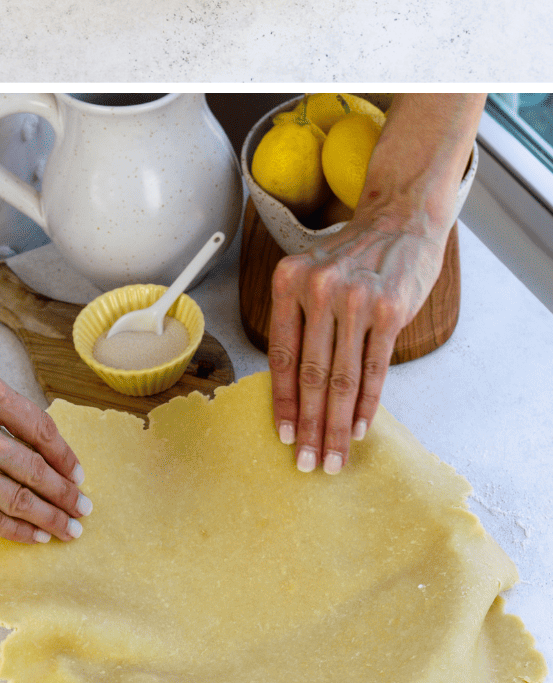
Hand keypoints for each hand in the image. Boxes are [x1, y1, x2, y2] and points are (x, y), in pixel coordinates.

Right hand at [0, 369, 90, 541]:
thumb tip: (58, 461)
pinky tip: (38, 537)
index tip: (79, 476)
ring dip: (50, 517)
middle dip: (64, 493)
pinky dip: (18, 531)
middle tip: (83, 509)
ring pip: (18, 497)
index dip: (65, 456)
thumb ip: (9, 416)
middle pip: (34, 468)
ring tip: (69, 529)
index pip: (41, 429)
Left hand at [267, 216, 446, 473]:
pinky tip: (359, 428)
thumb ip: (300, 320)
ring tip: (335, 456)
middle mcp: (319, 290)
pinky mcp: (390, 311)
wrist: (401, 220)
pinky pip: (374, 369)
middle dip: (309, 426)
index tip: (284, 437)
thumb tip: (293, 387)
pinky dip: (366, 404)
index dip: (283, 402)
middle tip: (309, 462)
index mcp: (289, 281)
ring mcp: (356, 300)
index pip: (281, 356)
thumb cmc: (353, 256)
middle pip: (311, 374)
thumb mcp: (313, 275)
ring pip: (341, 378)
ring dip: (336, 425)